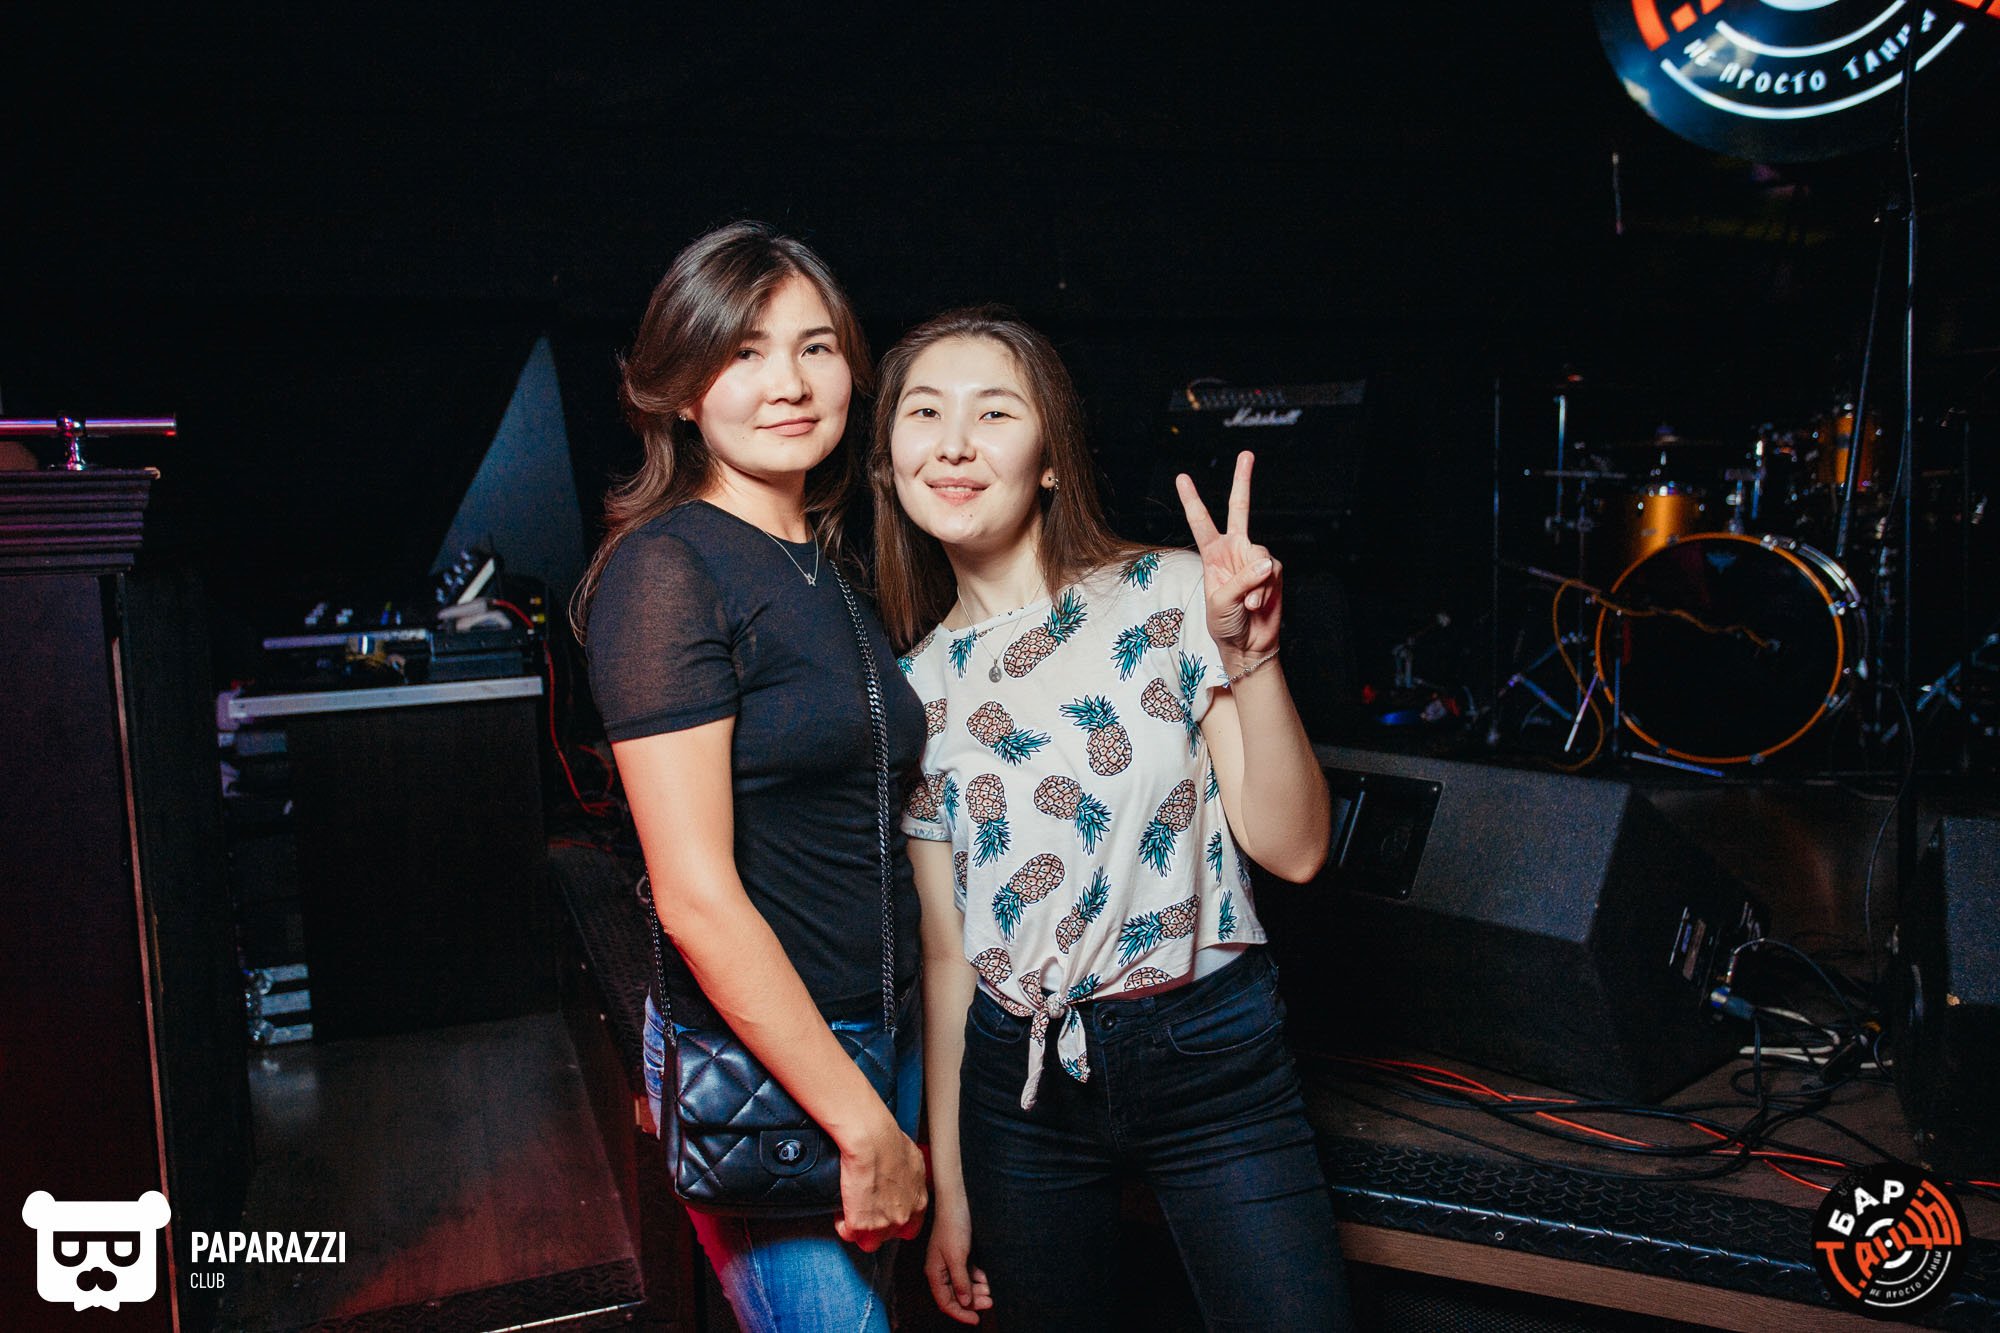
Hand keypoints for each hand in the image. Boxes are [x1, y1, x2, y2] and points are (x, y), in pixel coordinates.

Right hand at [832, 1118, 927, 1251]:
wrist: (872, 1142)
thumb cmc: (890, 1142)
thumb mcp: (913, 1160)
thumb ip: (912, 1178)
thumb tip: (905, 1176)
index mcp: (917, 1203)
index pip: (910, 1229)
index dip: (895, 1223)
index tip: (886, 1215)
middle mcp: (902, 1218)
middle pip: (888, 1237)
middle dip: (876, 1226)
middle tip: (866, 1210)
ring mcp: (881, 1225)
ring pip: (868, 1243)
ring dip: (859, 1231)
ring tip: (852, 1213)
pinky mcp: (859, 1225)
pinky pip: (847, 1233)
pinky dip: (842, 1224)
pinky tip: (841, 1211)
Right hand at [924, 1192, 993, 1323]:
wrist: (958, 1200)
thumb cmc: (953, 1226)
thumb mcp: (957, 1256)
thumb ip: (960, 1281)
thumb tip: (965, 1303)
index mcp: (935, 1273)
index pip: (945, 1302)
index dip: (960, 1313)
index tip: (977, 1320)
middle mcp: (941, 1270)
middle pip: (956, 1295)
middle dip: (973, 1301)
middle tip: (991, 1302)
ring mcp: (950, 1262)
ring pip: (964, 1285)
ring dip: (977, 1290)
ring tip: (991, 1290)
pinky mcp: (960, 1254)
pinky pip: (968, 1273)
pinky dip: (978, 1278)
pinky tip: (986, 1278)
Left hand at [1176, 451, 1280, 661]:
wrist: (1248, 644)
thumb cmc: (1225, 624)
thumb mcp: (1222, 602)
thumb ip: (1242, 580)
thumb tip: (1266, 563)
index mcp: (1213, 553)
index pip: (1201, 521)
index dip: (1192, 499)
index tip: (1182, 477)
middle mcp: (1234, 550)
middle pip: (1240, 509)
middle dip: (1243, 481)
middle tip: (1246, 454)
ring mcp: (1255, 558)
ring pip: (1260, 553)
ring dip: (1255, 581)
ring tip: (1250, 602)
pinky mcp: (1275, 571)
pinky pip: (1273, 571)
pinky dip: (1266, 589)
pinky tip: (1260, 603)